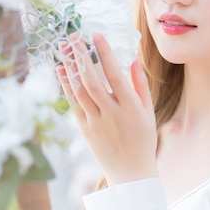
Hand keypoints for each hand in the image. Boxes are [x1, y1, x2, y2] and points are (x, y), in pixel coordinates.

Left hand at [56, 32, 157, 185]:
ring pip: (79, 91)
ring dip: (70, 67)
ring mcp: (96, 123)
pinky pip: (73, 104)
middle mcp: (111, 114)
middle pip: (92, 81)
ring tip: (64, 48)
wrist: (131, 173)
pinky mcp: (85, 130)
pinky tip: (61, 69)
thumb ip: (140, 86)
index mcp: (130, 108)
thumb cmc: (143, 140)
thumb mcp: (148, 112)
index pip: (115, 75)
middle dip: (82, 56)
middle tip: (74, 36)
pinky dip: (66, 85)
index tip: (97, 36)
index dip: (105, 54)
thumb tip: (131, 61)